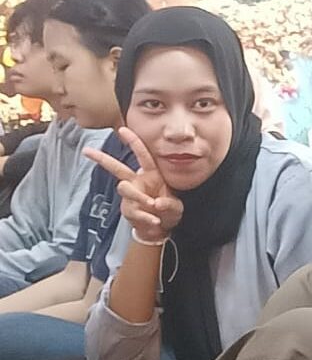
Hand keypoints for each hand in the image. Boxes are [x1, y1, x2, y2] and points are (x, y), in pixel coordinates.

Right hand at [85, 127, 182, 242]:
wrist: (161, 230)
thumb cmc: (168, 212)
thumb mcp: (176, 207)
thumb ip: (169, 204)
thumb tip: (156, 203)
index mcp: (151, 175)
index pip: (143, 155)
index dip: (133, 141)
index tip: (122, 129)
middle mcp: (137, 182)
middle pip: (117, 168)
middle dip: (102, 158)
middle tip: (86, 150)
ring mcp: (130, 196)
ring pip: (124, 188)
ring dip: (140, 197)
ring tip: (153, 205)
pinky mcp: (127, 210)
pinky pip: (133, 210)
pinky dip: (146, 217)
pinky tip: (155, 221)